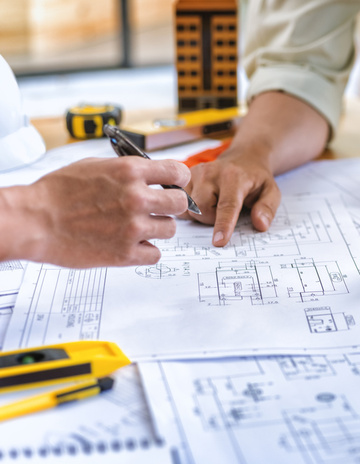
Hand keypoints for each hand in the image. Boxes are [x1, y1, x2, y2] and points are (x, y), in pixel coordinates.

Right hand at [16, 157, 189, 266]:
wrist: (34, 220)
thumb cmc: (57, 193)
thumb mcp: (95, 166)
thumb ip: (128, 171)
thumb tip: (151, 174)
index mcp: (130, 172)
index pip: (178, 173)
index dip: (179, 180)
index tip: (176, 185)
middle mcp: (136, 198)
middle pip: (180, 203)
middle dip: (172, 206)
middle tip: (159, 209)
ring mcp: (133, 227)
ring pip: (170, 230)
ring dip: (157, 229)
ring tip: (136, 227)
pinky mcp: (125, 253)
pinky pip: (155, 254)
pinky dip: (145, 251)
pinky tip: (131, 244)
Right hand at [180, 144, 280, 246]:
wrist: (244, 158)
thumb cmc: (256, 179)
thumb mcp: (271, 192)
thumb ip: (267, 208)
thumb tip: (260, 224)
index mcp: (234, 177)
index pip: (227, 205)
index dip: (223, 225)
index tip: (219, 242)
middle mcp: (211, 173)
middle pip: (202, 210)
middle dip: (213, 219)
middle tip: (227, 210)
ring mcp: (195, 173)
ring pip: (188, 208)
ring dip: (202, 213)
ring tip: (216, 203)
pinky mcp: (186, 176)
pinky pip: (181, 203)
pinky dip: (191, 208)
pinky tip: (204, 199)